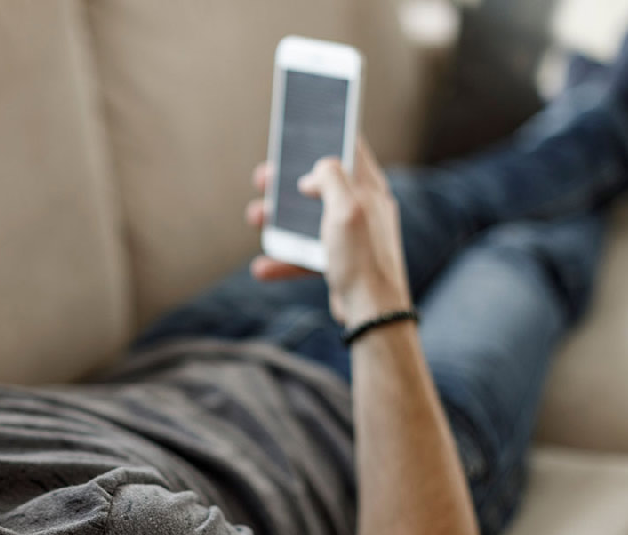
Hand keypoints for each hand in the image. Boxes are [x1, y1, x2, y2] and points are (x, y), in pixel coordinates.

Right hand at [244, 138, 410, 323]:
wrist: (372, 313)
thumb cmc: (363, 258)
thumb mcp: (347, 208)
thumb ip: (331, 178)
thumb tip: (315, 173)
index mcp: (370, 190)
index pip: (352, 150)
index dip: (329, 135)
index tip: (306, 128)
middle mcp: (362, 209)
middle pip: (321, 183)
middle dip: (288, 180)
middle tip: (263, 176)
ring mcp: (350, 236)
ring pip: (308, 218)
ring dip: (279, 218)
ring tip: (255, 216)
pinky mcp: (339, 260)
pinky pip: (306, 253)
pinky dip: (284, 258)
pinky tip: (262, 266)